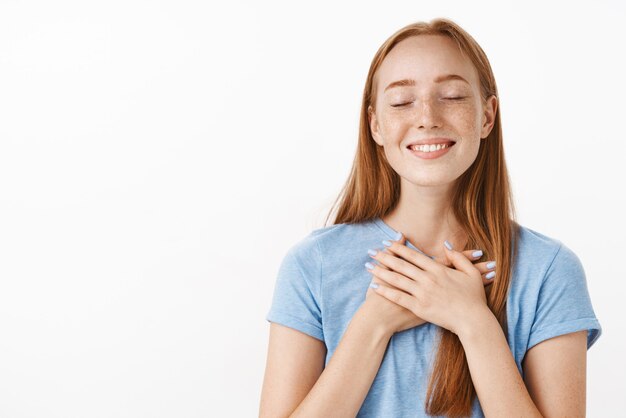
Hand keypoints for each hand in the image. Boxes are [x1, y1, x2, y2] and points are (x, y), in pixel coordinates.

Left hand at [367, 233, 494, 335]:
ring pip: (397, 280)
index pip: (414, 256)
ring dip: (381, 271)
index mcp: (439, 270)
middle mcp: (428, 280)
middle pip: (402, 265)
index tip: (387, 242)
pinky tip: (374, 286)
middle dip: (385, 257)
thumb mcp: (471, 273)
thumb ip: (458, 257)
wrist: (473, 322)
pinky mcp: (419, 308)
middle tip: (371, 251)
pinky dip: (385, 291)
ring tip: (368, 266)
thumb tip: (446, 244)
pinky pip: (398, 297)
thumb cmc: (474, 298)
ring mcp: (423, 294)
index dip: (399, 248)